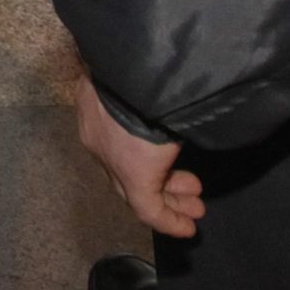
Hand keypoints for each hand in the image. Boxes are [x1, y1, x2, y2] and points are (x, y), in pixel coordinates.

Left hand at [74, 76, 203, 239]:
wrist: (134, 63)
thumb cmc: (139, 62)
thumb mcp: (135, 69)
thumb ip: (141, 85)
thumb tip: (158, 84)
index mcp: (93, 102)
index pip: (114, 136)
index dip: (139, 148)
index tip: (161, 154)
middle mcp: (97, 133)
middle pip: (127, 165)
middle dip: (162, 178)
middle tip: (191, 187)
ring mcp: (111, 156)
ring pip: (137, 187)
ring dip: (170, 196)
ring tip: (196, 206)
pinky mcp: (131, 176)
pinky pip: (146, 206)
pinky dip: (168, 219)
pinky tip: (186, 227)